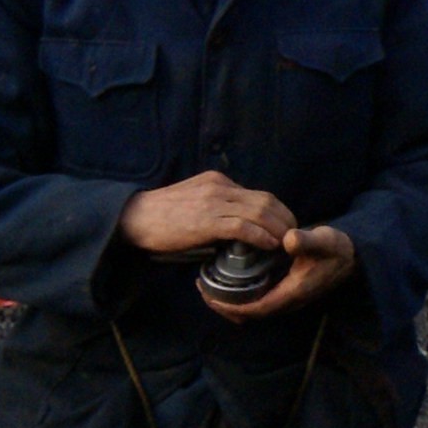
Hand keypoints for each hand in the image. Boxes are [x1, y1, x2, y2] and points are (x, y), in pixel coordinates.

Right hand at [120, 171, 293, 257]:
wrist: (133, 218)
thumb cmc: (162, 217)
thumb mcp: (194, 202)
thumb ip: (215, 208)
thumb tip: (237, 229)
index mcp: (217, 182)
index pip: (258, 194)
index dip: (278, 212)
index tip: (285, 227)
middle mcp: (219, 187)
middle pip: (265, 200)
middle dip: (284, 220)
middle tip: (294, 237)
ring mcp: (213, 202)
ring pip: (259, 212)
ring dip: (277, 229)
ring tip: (286, 244)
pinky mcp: (206, 221)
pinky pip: (242, 226)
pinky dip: (260, 236)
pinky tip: (270, 245)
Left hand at [205, 223, 354, 321]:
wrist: (351, 255)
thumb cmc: (336, 248)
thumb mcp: (324, 241)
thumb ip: (307, 241)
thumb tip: (288, 239)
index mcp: (292, 292)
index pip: (256, 308)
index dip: (231, 306)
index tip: (210, 296)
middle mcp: (287, 300)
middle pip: (249, 312)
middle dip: (224, 305)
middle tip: (202, 289)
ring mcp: (285, 296)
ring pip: (252, 306)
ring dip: (231, 300)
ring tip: (210, 285)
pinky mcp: (284, 289)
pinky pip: (257, 298)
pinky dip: (240, 293)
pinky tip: (229, 278)